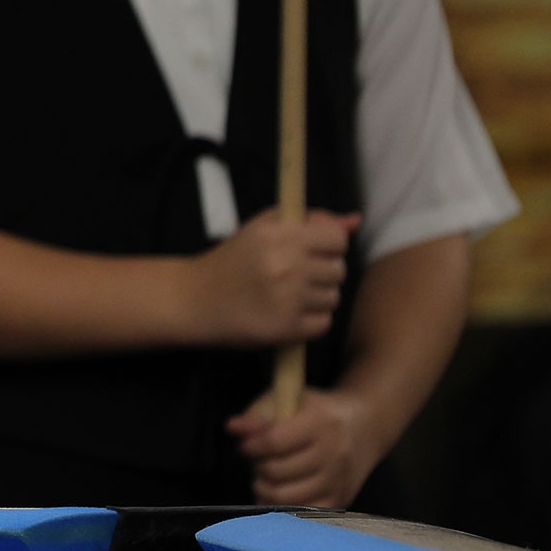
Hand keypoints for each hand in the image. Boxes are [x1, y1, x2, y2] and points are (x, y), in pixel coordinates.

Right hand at [187, 208, 359, 348]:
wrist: (195, 299)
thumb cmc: (233, 261)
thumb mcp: (263, 229)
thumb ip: (310, 221)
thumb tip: (354, 221)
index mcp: (280, 235)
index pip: (336, 240)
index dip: (328, 246)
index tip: (310, 251)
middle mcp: (286, 264)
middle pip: (339, 270)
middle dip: (321, 273)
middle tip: (291, 276)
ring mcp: (288, 298)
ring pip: (333, 298)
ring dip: (316, 298)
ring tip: (286, 296)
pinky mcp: (287, 328)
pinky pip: (323, 323)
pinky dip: (309, 321)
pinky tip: (285, 313)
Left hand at [227, 385, 380, 507]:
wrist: (362, 426)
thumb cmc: (314, 410)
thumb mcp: (287, 399)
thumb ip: (257, 413)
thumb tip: (232, 428)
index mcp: (320, 422)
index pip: (274, 441)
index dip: (251, 446)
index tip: (245, 446)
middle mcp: (334, 452)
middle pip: (278, 471)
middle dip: (257, 467)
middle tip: (257, 461)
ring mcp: (340, 479)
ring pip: (288, 496)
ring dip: (265, 488)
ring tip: (264, 476)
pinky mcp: (342, 498)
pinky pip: (305, 512)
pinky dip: (284, 507)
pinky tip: (276, 493)